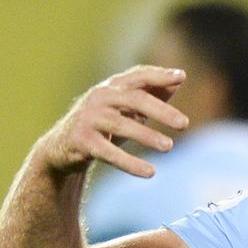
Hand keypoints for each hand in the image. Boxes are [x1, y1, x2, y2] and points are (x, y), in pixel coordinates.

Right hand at [40, 66, 188, 177]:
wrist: (63, 145)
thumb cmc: (104, 122)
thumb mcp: (126, 106)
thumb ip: (151, 93)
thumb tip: (180, 78)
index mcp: (114, 86)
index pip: (139, 76)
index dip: (159, 75)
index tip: (181, 76)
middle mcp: (100, 97)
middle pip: (134, 99)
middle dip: (161, 111)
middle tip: (184, 124)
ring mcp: (89, 118)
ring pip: (121, 125)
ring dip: (147, 136)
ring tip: (169, 147)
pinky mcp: (82, 141)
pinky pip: (109, 153)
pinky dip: (130, 163)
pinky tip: (150, 172)